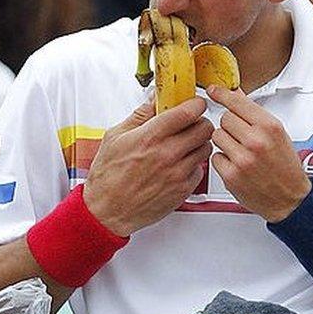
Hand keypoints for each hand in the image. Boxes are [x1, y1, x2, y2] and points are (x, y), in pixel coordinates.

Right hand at [82, 97, 213, 235]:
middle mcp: (167, 154)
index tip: (195, 104)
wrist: (107, 211)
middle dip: (200, 122)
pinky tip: (179, 165)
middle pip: (204, 128)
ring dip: (199, 143)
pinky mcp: (182, 190)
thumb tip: (154, 102)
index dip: (196, 104)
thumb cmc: (108, 177)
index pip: (188, 112)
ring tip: (185, 145)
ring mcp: (177, 173)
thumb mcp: (115, 137)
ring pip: (206, 148)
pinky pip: (200, 170)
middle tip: (191, 124)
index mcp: (150, 137)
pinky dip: (193, 165)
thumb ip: (139, 116)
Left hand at [206, 86, 310, 222]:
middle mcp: (256, 141)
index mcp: (270, 127)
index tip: (213, 90)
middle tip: (242, 137)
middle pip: (225, 118)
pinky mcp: (231, 176)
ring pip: (217, 135)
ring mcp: (242, 159)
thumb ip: (254, 113)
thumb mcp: (277, 133)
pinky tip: (237, 165)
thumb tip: (235, 93)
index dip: (222, 94)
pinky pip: (215, 157)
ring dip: (225, 142)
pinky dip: (223, 160)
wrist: (291, 199)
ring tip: (240, 151)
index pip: (237, 102)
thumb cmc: (285, 165)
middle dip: (230, 125)